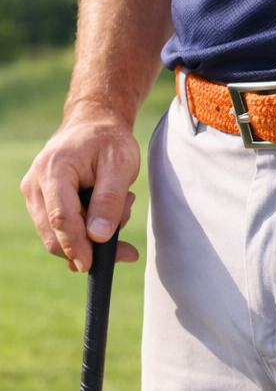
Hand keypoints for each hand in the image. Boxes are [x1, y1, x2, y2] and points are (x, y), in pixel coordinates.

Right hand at [21, 101, 140, 271]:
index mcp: (53, 170)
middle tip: (126, 245)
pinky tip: (109, 215)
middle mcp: (35, 183)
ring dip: (91, 236)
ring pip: (56, 235)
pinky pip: (60, 228)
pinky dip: (86, 231)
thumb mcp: (121, 165)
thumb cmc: (109, 141)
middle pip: (53, 233)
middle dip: (88, 247)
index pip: (60, 217)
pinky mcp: (41, 201)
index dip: (76, 245)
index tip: (90, 265)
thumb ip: (110, 200)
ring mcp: (34, 194)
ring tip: (121, 209)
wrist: (94, 125)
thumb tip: (99, 237)